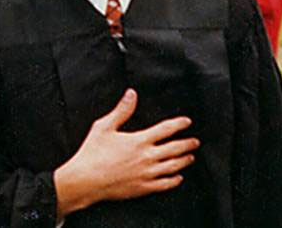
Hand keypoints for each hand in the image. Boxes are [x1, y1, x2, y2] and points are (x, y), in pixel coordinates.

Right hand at [54, 89, 198, 217]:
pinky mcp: (143, 188)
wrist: (86, 181)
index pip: (166, 129)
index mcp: (139, 140)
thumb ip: (121, 110)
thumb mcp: (104, 126)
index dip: (179, 124)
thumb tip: (131, 94)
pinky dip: (175, 180)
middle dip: (187, 144)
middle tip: (195, 141)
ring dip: (184, 161)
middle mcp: (146, 157)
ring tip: (190, 157)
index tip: (187, 122)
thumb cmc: (93, 154)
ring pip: (173, 167)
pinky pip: (165, 185)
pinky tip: (178, 178)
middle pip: (175, 149)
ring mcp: (146, 174)